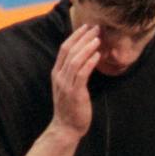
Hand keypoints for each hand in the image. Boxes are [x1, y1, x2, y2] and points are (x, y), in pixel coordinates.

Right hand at [50, 23, 99, 137]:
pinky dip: (89, 63)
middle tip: (95, 27)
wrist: (66, 128)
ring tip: (98, 38)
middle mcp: (60, 76)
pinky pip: (81, 74)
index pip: (65, 48)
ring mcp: (66, 84)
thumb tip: (85, 61)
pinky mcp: (75, 93)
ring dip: (87, 47)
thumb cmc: (71, 109)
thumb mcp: (69, 87)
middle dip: (83, 37)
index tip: (87, 27)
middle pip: (70, 50)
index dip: (76, 36)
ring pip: (75, 60)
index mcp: (57, 72)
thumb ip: (74, 74)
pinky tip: (97, 55)